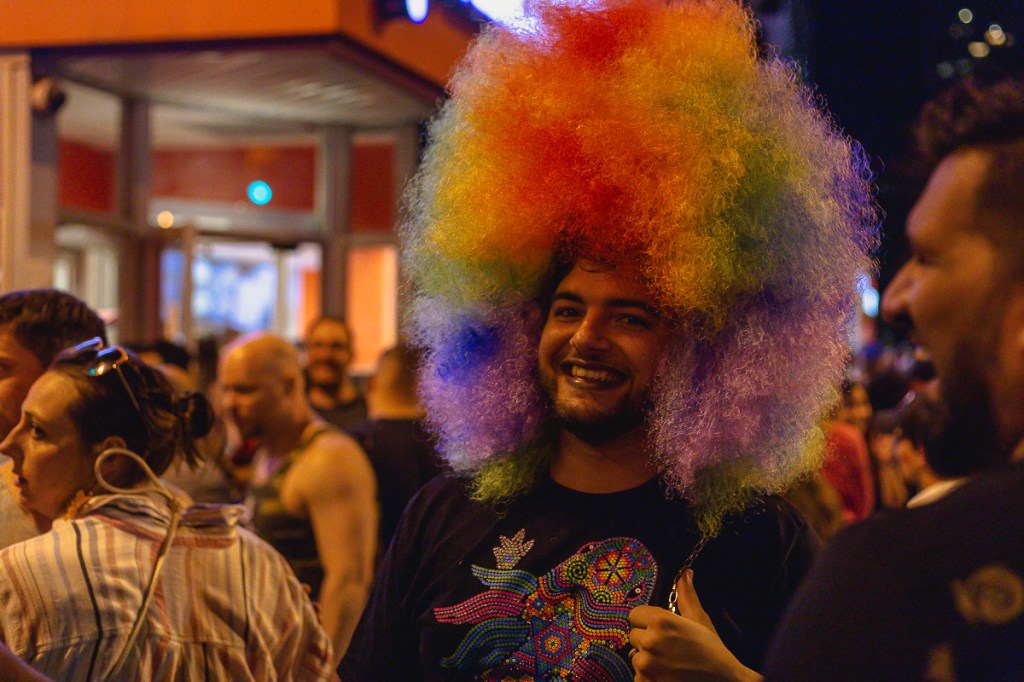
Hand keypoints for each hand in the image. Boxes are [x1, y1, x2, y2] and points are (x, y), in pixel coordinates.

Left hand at [628, 569, 762, 681]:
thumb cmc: (712, 652)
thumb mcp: (699, 620)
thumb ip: (687, 595)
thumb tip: (685, 573)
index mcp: (661, 621)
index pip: (635, 614)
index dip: (647, 621)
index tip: (661, 629)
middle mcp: (650, 641)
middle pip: (633, 635)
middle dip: (647, 641)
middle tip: (668, 648)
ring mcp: (646, 665)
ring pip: (635, 656)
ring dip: (647, 660)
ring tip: (669, 663)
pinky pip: (637, 676)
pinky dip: (648, 677)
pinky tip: (666, 676)